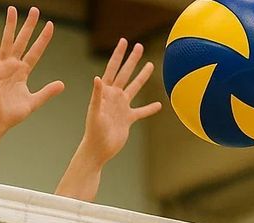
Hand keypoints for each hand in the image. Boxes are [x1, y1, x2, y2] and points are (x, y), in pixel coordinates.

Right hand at [0, 6, 64, 131]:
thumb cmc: (12, 114)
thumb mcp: (34, 101)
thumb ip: (47, 92)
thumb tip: (62, 84)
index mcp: (23, 72)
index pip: (35, 51)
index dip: (43, 39)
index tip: (50, 25)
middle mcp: (13, 66)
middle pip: (23, 41)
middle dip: (29, 26)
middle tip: (35, 10)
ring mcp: (2, 67)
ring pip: (8, 42)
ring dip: (11, 26)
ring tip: (13, 9)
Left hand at [78, 39, 163, 165]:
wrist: (98, 150)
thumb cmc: (93, 132)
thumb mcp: (95, 112)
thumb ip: (97, 96)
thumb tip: (97, 78)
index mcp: (105, 93)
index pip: (112, 69)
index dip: (118, 55)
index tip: (124, 41)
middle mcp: (114, 97)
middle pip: (125, 74)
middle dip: (131, 60)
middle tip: (138, 45)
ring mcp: (121, 107)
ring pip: (134, 88)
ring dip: (142, 77)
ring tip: (150, 65)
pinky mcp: (128, 119)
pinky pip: (141, 112)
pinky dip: (150, 108)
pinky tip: (159, 105)